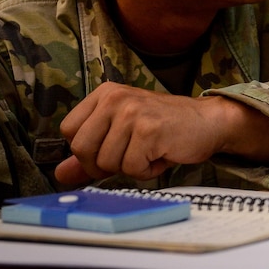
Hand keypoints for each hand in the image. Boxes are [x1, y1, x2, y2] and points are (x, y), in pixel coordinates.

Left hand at [54, 83, 268, 184]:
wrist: (208, 122)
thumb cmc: (165, 129)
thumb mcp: (123, 135)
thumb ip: (90, 154)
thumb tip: (60, 174)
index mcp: (105, 93)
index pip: (69, 131)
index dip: (87, 150)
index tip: (112, 148)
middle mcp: (116, 98)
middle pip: (82, 149)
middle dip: (104, 164)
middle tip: (130, 155)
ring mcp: (132, 112)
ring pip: (106, 163)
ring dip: (130, 168)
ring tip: (150, 151)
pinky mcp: (149, 130)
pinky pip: (131, 169)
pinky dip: (147, 171)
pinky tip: (161, 155)